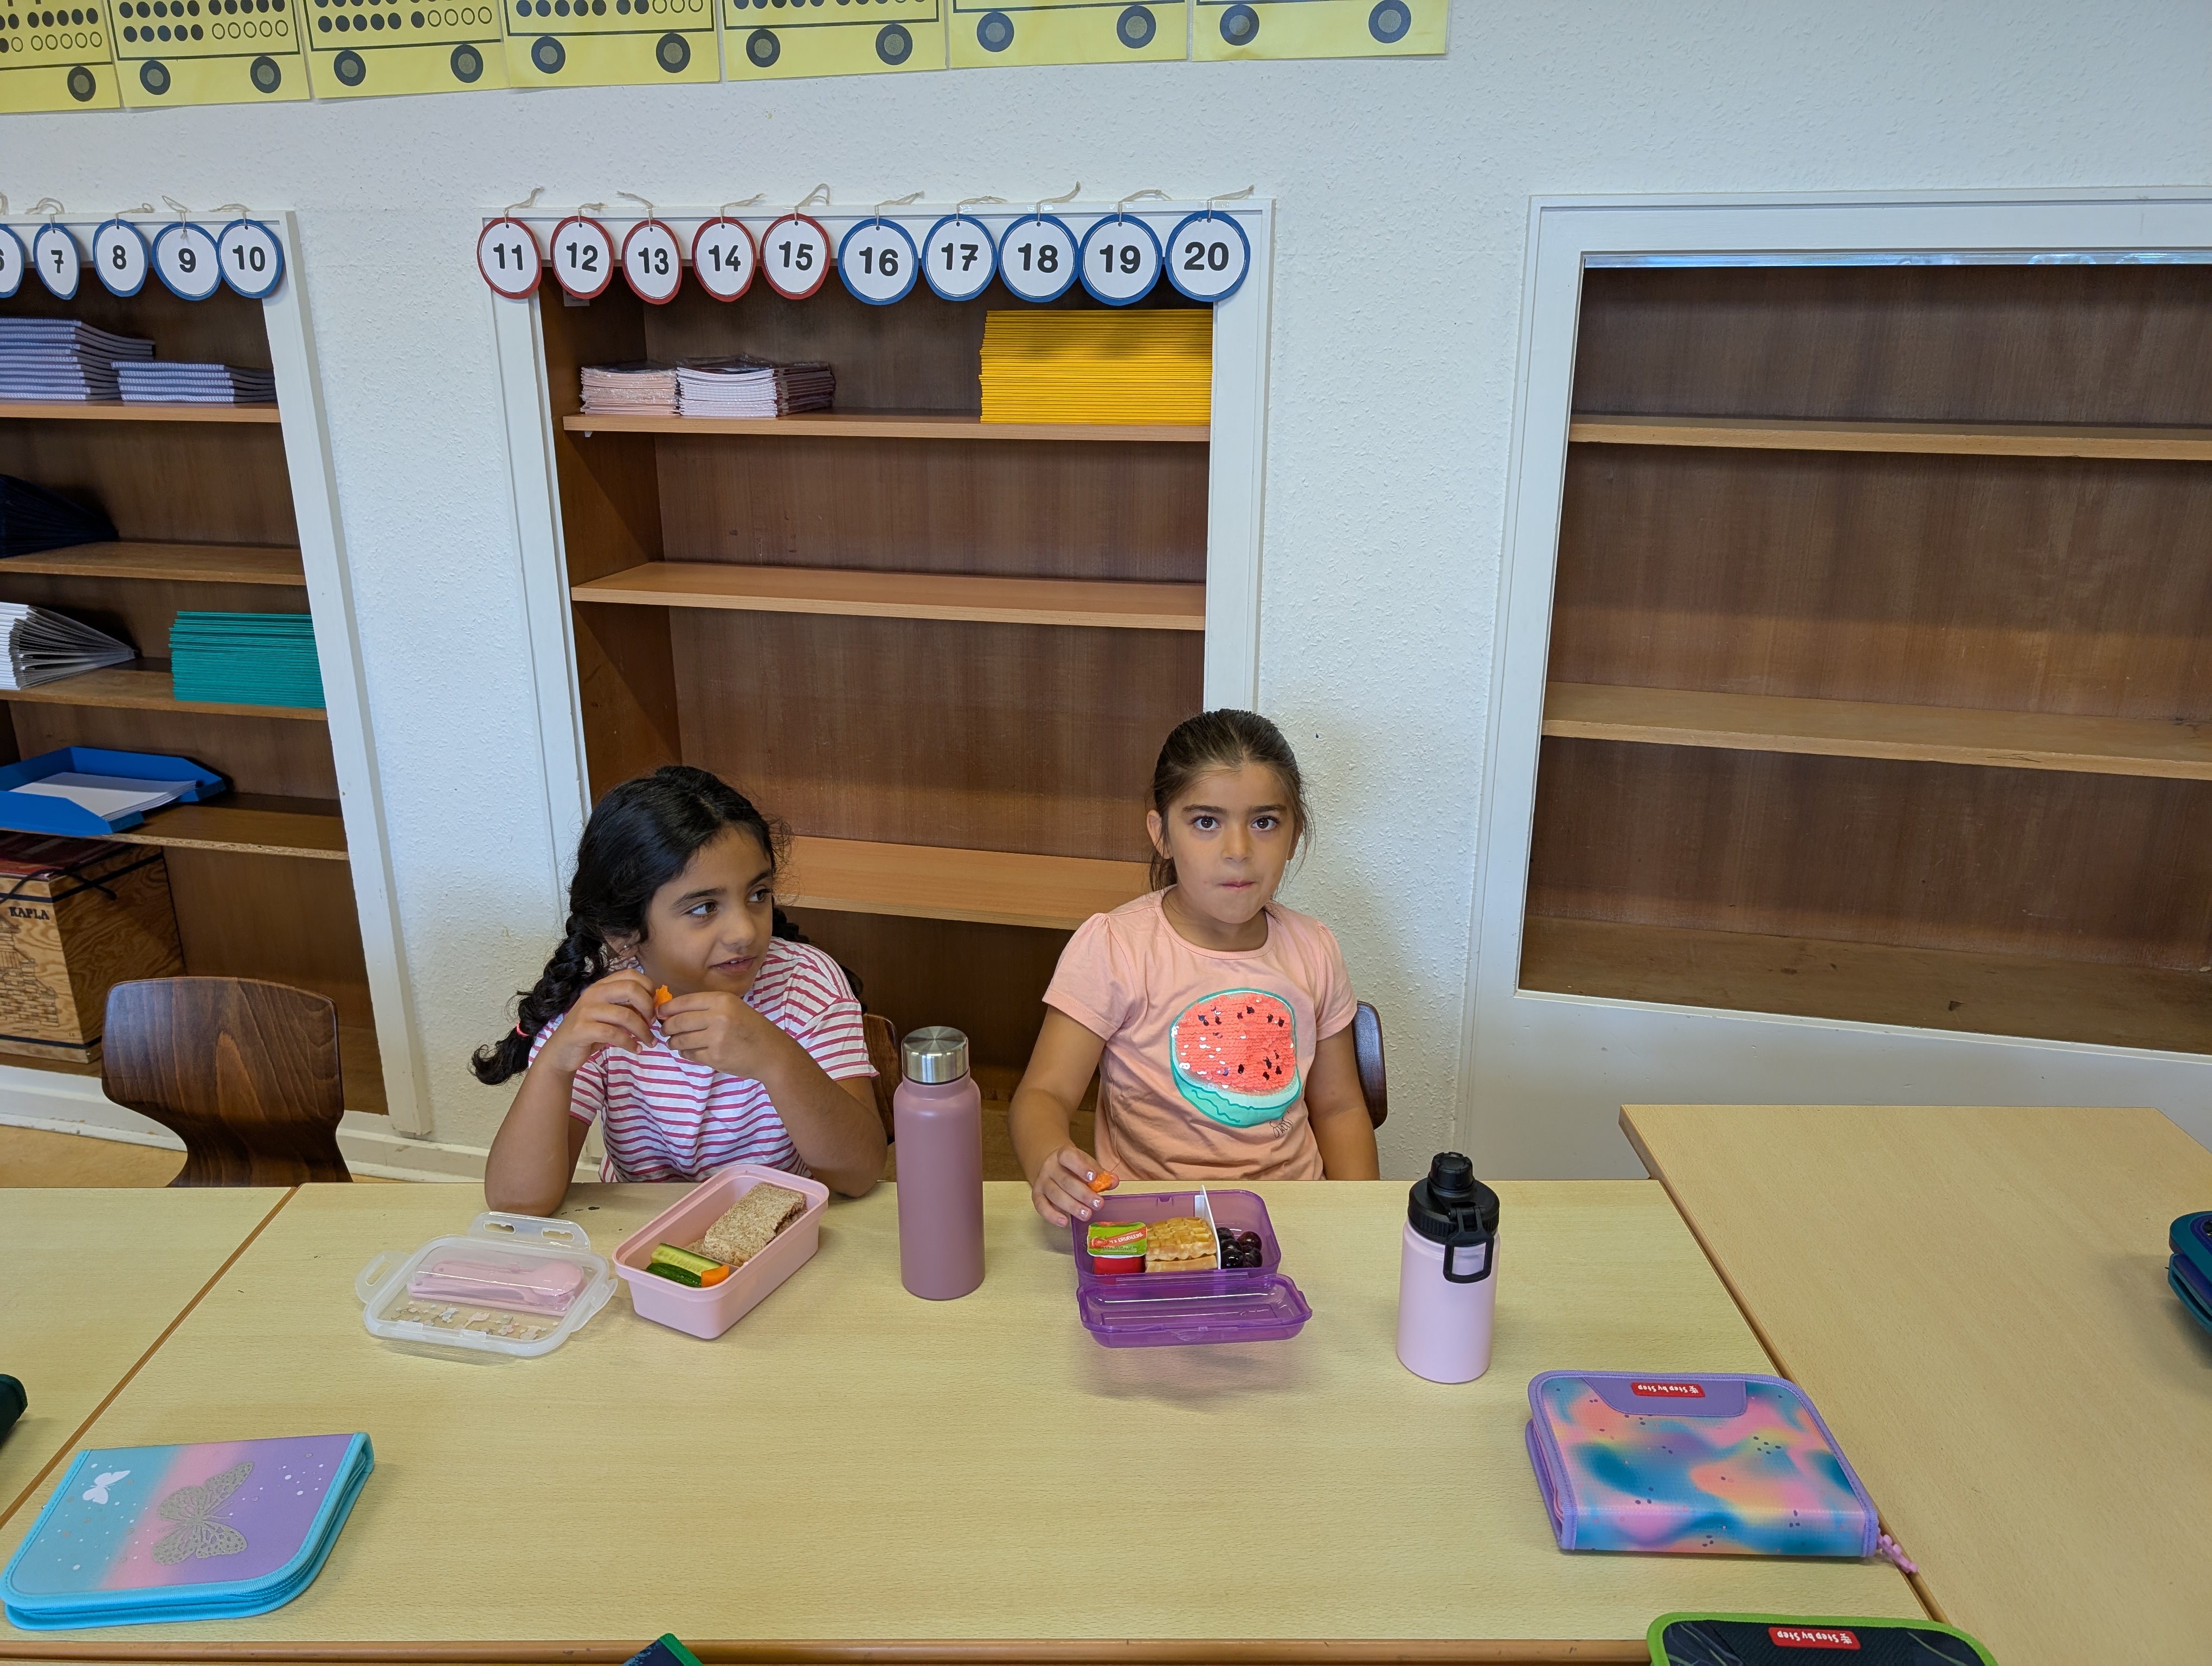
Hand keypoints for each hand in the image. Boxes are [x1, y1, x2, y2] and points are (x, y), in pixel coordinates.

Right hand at [537, 971, 655, 1073]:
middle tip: (653, 1023)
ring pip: (625, 1015)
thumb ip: (628, 1007)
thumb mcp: (610, 1015)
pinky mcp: (582, 1029)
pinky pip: (614, 1034)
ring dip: (643, 1031)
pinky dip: (630, 1043)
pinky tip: (636, 1049)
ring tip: (649, 1041)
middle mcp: (593, 993)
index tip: (654, 1006)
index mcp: (602, 985)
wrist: (562, 1051)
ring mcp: (586, 1010)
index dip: (648, 988)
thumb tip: (655, 1006)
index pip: (631, 974)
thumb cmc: (591, 1031)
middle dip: (648, 1007)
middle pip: (631, 989)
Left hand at [657, 990, 793, 1079]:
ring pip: (680, 1039)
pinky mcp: (715, 1057)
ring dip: (673, 1042)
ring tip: (675, 1042)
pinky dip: (685, 1053)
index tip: (659, 1013)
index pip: (684, 1001)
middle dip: (666, 1027)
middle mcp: (718, 1016)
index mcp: (722, 1000)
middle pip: (678, 1021)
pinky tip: (690, 1051)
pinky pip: (689, 1054)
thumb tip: (672, 1011)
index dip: (667, 1008)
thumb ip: (707, 1008)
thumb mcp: (733, 1008)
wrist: (771, 1053)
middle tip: (664, 1030)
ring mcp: (716, 1038)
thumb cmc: (751, 1028)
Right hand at [1030, 1144, 1112, 1227]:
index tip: (1093, 1177)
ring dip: (1071, 1206)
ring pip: (1055, 1194)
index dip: (1080, 1167)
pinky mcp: (1036, 1195)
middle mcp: (1050, 1167)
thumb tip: (1113, 1182)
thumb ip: (1100, 1173)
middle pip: (1065, 1180)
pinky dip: (1052, 1215)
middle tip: (1098, 1204)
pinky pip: (1041, 1206)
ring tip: (1086, 1215)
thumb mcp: (1087, 1165)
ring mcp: (1042, 1181)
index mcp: (1063, 1154)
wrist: (1052, 1165)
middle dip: (1083, 1194)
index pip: (1068, 1157)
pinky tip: (1065, 1221)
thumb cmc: (1074, 1167)